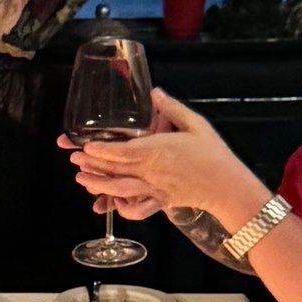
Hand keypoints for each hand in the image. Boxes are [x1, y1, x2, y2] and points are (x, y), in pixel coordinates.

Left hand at [60, 98, 248, 220]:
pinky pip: (137, 209)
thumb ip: (172, 108)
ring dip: (98, 185)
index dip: (100, 150)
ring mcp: (154, 189)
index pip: (122, 151)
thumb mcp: (196, 124)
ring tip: (81, 178)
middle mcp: (152, 171)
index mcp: (158, 150)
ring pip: (120, 189)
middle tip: (73, 158)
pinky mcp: (160, 202)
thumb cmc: (214, 154)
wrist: (228, 186)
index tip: (84, 145)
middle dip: (91, 164)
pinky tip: (111, 202)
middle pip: (115, 169)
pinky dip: (122, 208)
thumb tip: (155, 92)